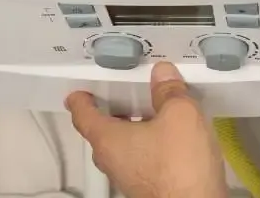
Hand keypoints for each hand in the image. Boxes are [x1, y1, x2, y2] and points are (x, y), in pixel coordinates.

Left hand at [66, 63, 228, 197]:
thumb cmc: (178, 164)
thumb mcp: (180, 115)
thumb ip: (169, 91)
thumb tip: (163, 73)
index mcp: (107, 139)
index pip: (82, 116)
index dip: (80, 100)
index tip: (79, 91)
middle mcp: (111, 161)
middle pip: (102, 132)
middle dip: (111, 112)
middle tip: (124, 93)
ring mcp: (128, 178)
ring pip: (122, 148)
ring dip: (132, 129)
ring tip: (153, 112)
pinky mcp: (147, 189)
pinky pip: (140, 160)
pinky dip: (147, 145)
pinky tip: (169, 139)